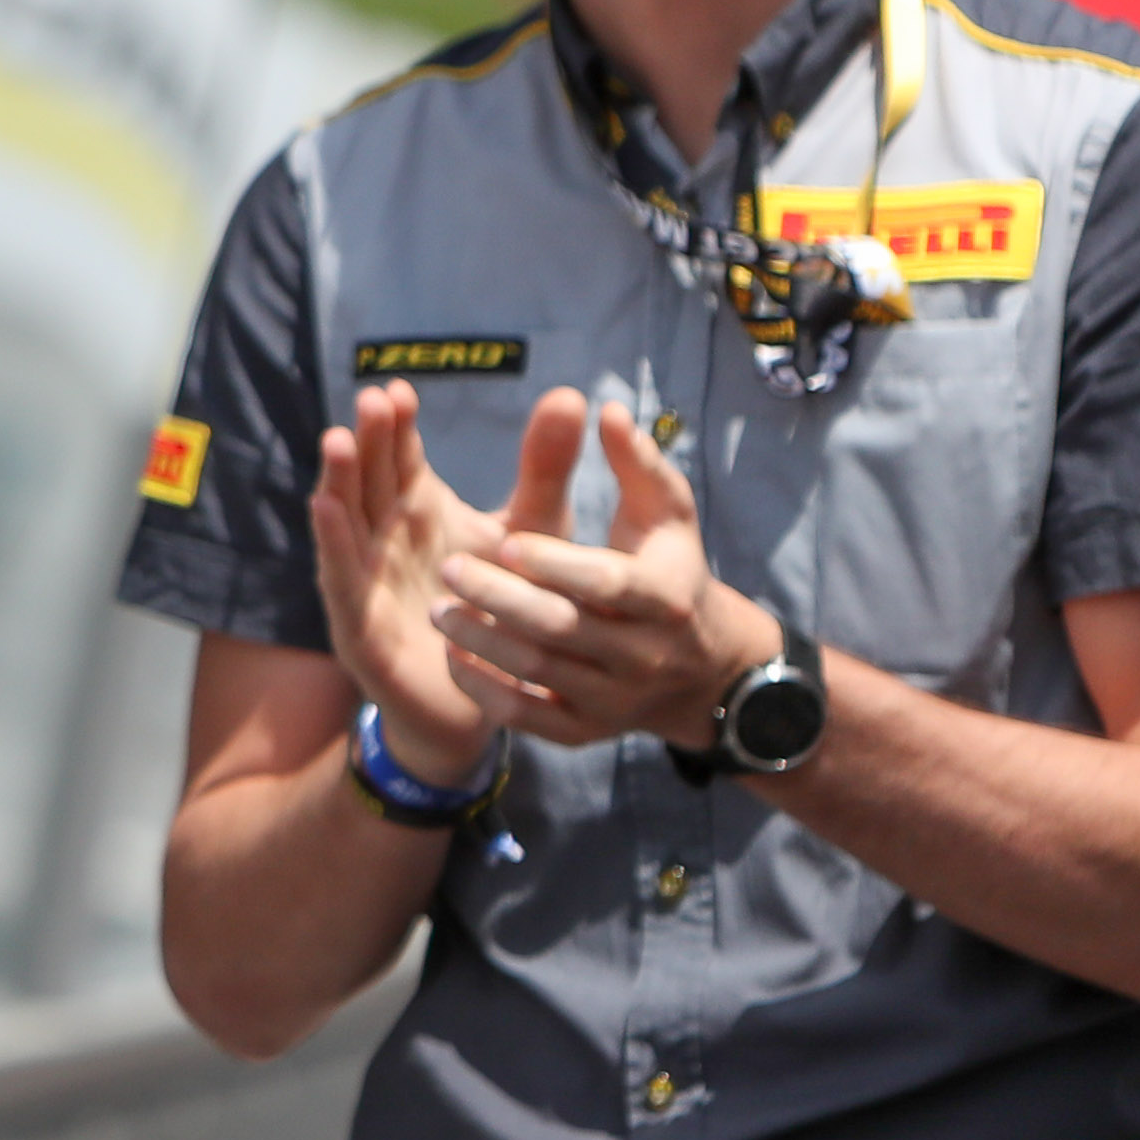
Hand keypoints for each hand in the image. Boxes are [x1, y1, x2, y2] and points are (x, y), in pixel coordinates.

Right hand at [306, 379, 578, 786]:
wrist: (490, 694)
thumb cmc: (505, 606)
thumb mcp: (531, 530)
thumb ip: (543, 467)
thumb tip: (571, 394)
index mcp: (419, 509)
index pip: (400, 458)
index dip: (396, 427)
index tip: (401, 391)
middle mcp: (386, 537)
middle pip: (368, 479)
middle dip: (367, 440)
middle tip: (374, 401)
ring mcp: (366, 578)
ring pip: (346, 521)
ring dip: (338, 481)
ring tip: (338, 440)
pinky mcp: (359, 623)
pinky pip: (341, 578)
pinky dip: (333, 544)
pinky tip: (326, 509)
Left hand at [432, 400, 776, 750]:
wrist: (702, 668)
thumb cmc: (670, 571)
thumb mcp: (667, 516)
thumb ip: (636, 464)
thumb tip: (601, 408)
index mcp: (664, 598)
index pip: (604, 583)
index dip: (552, 563)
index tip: (503, 540)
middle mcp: (643, 655)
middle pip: (562, 630)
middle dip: (500, 600)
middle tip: (448, 571)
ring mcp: (615, 700)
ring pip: (540, 675)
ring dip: (483, 644)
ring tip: (437, 609)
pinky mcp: (587, 731)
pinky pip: (530, 720)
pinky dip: (488, 692)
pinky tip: (454, 657)